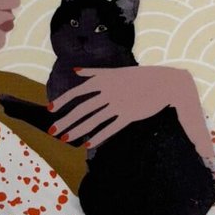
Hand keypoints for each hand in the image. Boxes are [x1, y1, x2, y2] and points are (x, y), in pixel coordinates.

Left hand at [51, 65, 194, 152]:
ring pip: (93, 119)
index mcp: (103, 80)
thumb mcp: (115, 71)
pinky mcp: (129, 115)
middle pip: (82, 108)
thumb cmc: (139, 77)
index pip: (77, 91)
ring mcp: (119, 104)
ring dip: (78, 130)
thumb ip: (94, 72)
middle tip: (53, 130)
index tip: (50, 109)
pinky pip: (110, 128)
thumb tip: (76, 70)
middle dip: (65, 120)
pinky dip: (99, 136)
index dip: (63, 100)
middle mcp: (108, 92)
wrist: (164, 83)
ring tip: (66, 139)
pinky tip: (88, 144)